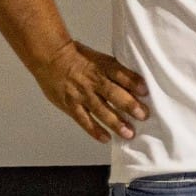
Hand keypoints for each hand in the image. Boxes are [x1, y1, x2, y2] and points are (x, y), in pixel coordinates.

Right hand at [29, 40, 148, 141]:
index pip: (120, 74)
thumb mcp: (100, 58)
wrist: (50, 57)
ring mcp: (81, 95)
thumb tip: (135, 83)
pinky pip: (84, 120)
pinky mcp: (70, 105)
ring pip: (101, 110)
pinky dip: (95, 130)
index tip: (145, 91)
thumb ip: (115, 71)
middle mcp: (93, 81)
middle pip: (113, 94)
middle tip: (143, 115)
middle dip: (129, 106)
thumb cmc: (79, 57)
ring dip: (116, 123)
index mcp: (103, 66)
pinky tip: (106, 138)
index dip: (133, 82)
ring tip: (129, 133)